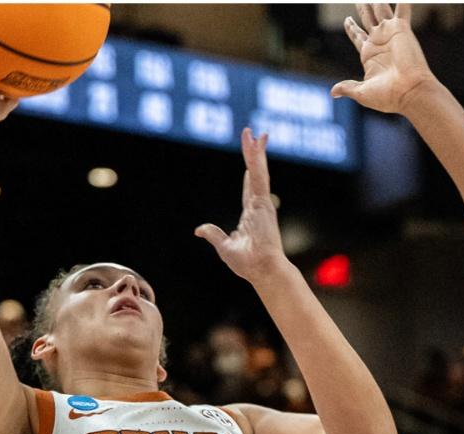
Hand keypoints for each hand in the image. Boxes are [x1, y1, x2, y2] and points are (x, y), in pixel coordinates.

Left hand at [195, 128, 288, 282]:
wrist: (262, 270)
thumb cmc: (248, 263)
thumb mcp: (224, 247)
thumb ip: (213, 234)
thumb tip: (199, 230)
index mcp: (251, 214)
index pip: (249, 187)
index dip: (249, 171)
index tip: (251, 159)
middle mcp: (258, 205)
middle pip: (255, 173)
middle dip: (255, 154)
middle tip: (255, 135)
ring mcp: (262, 202)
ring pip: (258, 171)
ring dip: (256, 151)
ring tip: (256, 133)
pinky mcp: (263, 202)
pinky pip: (259, 176)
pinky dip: (257, 160)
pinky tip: (257, 146)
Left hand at [331, 3, 435, 113]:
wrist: (409, 92)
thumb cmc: (388, 96)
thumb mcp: (362, 92)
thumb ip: (347, 87)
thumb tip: (333, 92)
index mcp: (369, 55)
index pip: (358, 36)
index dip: (352, 28)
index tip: (347, 19)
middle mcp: (380, 42)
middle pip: (368, 19)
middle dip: (363, 8)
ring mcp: (391, 34)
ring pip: (381, 9)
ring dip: (376, 0)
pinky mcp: (402, 29)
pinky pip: (402, 9)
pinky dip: (402, 1)